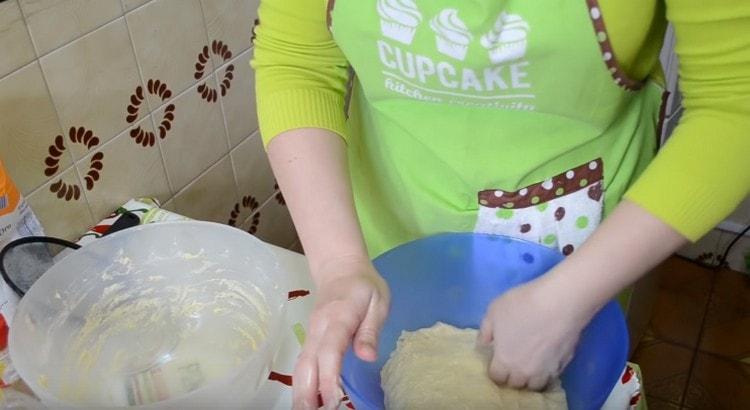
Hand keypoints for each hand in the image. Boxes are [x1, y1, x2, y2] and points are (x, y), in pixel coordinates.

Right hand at [293, 257, 389, 409]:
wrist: (339, 268)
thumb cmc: (364, 286)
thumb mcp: (378, 301)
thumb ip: (371, 329)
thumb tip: (367, 356)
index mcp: (339, 317)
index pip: (330, 351)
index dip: (329, 377)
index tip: (332, 400)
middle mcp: (318, 328)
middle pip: (307, 363)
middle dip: (307, 393)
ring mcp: (311, 333)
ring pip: (301, 366)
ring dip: (301, 392)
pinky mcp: (310, 339)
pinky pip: (303, 363)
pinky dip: (302, 383)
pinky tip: (307, 401)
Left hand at [477, 279, 589, 390]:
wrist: (560, 302)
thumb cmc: (522, 304)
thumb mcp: (493, 311)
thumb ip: (485, 332)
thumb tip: (484, 345)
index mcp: (505, 361)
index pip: (497, 378)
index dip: (495, 371)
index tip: (497, 361)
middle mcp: (524, 372)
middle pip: (516, 384)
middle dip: (512, 376)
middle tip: (512, 362)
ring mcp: (546, 370)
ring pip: (536, 385)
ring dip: (530, 378)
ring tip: (529, 365)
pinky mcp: (563, 364)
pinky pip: (553, 375)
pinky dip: (547, 372)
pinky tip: (546, 359)